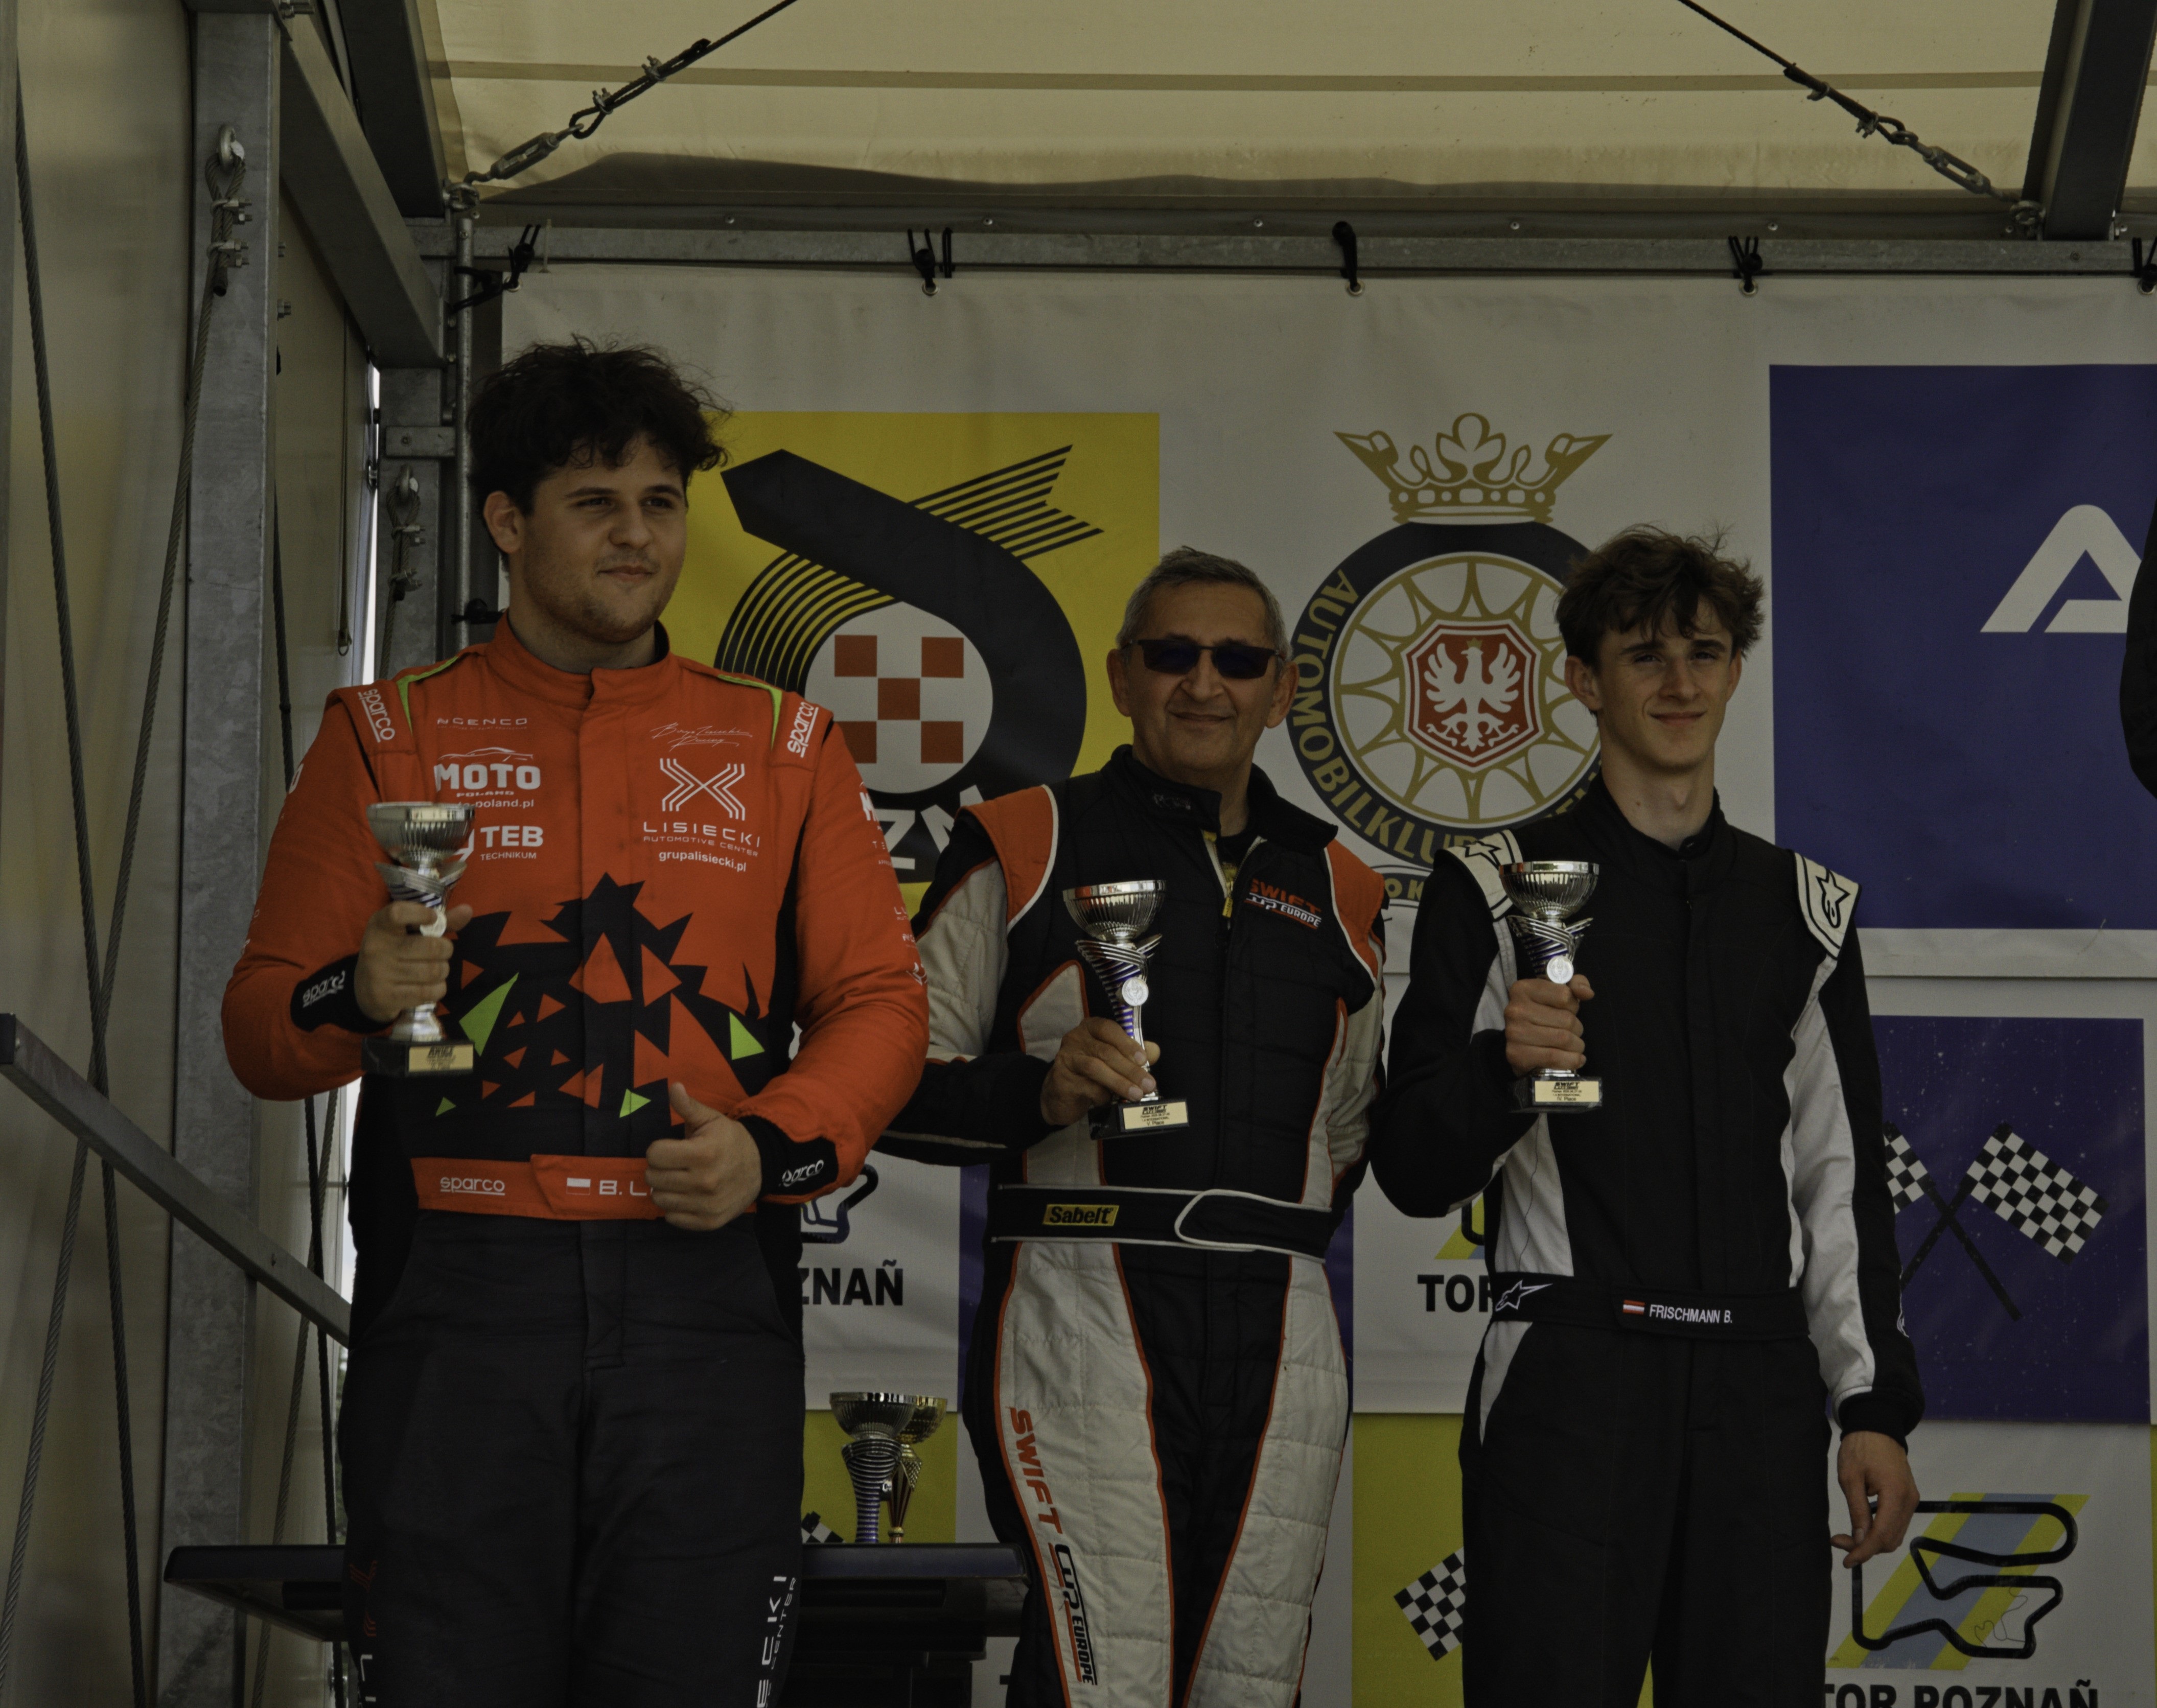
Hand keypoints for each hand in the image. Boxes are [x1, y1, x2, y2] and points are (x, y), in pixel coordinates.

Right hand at [354, 902, 473, 1024]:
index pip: (398, 913)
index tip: (433, 919)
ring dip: (443, 971)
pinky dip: (437, 989)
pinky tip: (431, 986)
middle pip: (431, 947)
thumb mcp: (409, 932)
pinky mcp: (385, 996)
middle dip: (445, 950)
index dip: (421, 913)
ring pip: (434, 971)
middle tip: (441, 952)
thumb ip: (440, 922)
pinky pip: (428, 992)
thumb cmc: (395, 953)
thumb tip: (467, 910)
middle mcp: (376, 947)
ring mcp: (379, 973)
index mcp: (380, 925)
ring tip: (436, 969)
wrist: (365, 989)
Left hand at [646, 1083, 762, 1231]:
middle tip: (674, 1164)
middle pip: (653, 1178)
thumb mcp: (710, 1119)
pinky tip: (686, 1195)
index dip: (659, 1149)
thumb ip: (688, 1106)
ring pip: (659, 1199)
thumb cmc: (729, 1140)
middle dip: (659, 1168)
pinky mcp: (709, 1221)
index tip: (671, 1148)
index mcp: (703, 1153)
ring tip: (679, 1179)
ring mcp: (707, 1204)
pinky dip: (675, 1208)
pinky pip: (673, 1219)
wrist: (761, 1166)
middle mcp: (705, 1181)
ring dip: (665, 1189)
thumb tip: (673, 1086)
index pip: (654, 1155)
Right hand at [1040, 1018, 1161, 1126]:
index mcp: (1090, 1029)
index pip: (1108, 1029)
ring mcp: (1066, 1058)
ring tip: (1135, 1094)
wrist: (1059, 1095)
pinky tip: (1108, 1101)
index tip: (1143, 1059)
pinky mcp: (1061, 1078)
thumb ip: (1133, 1054)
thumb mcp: (1112, 1061)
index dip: (1127, 1043)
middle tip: (1147, 1084)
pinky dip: (1101, 1095)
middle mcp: (1076, 1039)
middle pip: (1106, 1052)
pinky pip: (1086, 1086)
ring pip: (1096, 1068)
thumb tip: (1154, 1051)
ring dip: (1119, 1082)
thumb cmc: (1088, 1074)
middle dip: (1130, 1070)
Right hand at [1503, 974, 1594, 1076]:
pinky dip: (1572, 1060)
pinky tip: (1576, 1059)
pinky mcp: (1517, 1055)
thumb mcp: (1557, 992)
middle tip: (1573, 1032)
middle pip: (1566, 1019)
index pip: (1564, 995)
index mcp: (1523, 989)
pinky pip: (1555, 1057)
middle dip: (1577, 1028)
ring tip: (1574, 1046)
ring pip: (1563, 1039)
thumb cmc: (1542, 1015)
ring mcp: (1514, 1033)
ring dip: (1577, 1045)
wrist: (1520, 1044)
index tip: (1568, 1010)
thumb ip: (1576, 984)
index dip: (1573, 1005)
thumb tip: (1587, 993)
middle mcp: (1515, 1010)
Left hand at [1832, 1431, 1919, 1567]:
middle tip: (1839, 1542)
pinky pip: (1895, 1523)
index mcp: (1896, 1494)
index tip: (1847, 1560)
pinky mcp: (1907, 1498)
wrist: (1877, 1427)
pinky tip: (1861, 1526)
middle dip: (1866, 1547)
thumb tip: (1860, 1541)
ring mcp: (1911, 1499)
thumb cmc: (1860, 1448)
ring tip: (1847, 1536)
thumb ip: (1857, 1511)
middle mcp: (1909, 1500)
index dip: (1864, 1552)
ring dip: (1872, 1541)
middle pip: (1890, 1539)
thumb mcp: (1850, 1478)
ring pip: (1894, 1534)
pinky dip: (1879, 1530)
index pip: (1882, 1535)